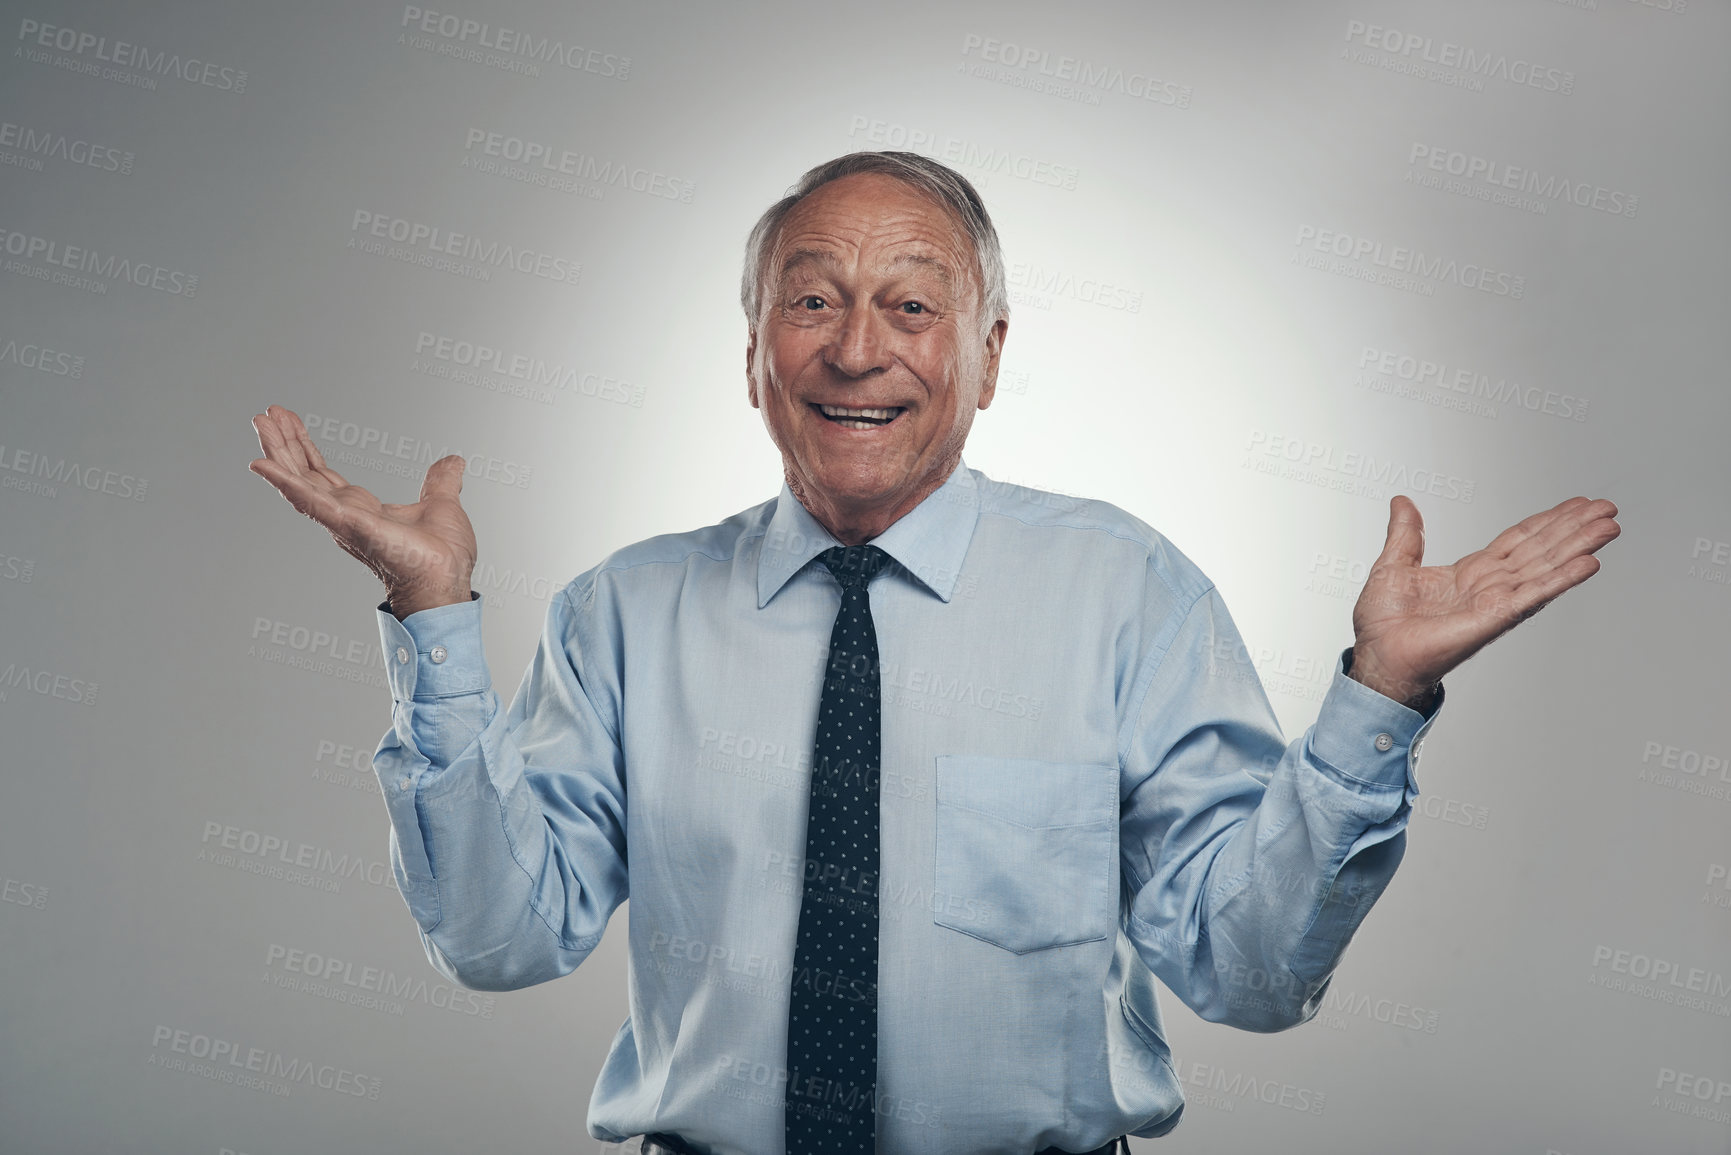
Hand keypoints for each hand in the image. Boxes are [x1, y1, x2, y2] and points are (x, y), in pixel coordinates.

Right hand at [248, 405, 477, 617]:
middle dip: (284, 444)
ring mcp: (341, 520)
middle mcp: (344, 514)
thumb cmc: (443, 556)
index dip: (305, 448)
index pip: (322, 474)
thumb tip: (453, 463)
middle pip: (304, 473)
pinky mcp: (346, 524)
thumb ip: (439, 482)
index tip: (290, 420)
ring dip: (277, 452)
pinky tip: (261, 465)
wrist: (446, 577)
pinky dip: (284, 483)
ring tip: (260, 422)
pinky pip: (308, 501)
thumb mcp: (440, 504)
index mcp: (361, 509)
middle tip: (266, 414)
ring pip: (299, 481)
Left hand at [1348, 495, 1620, 708]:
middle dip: (1574, 528)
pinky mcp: (1496, 618)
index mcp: (1469, 574)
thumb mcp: (1392, 565)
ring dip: (1579, 546)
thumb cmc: (1382, 625)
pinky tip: (1588, 563)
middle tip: (1607, 508)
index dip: (1547, 521)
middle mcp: (1490, 587)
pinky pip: (1533, 594)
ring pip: (1546, 567)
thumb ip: (1405, 533)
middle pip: (1541, 550)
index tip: (1576, 505)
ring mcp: (1497, 602)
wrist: (1378, 656)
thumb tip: (1402, 502)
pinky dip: (1562, 578)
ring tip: (1609, 527)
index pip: (1518, 540)